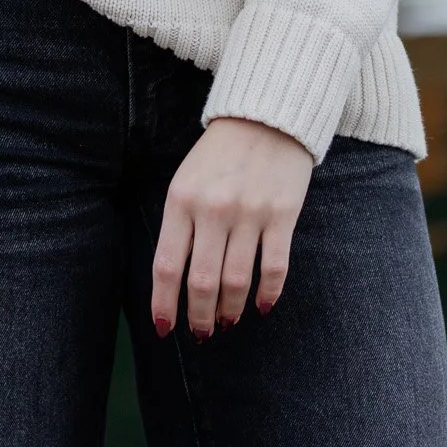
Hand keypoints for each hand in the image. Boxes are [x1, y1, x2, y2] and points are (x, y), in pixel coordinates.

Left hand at [151, 117, 312, 339]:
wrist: (265, 114)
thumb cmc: (219, 154)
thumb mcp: (187, 180)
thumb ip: (180, 224)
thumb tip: (176, 280)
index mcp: (182, 199)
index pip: (167, 266)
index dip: (164, 304)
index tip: (163, 328)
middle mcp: (213, 208)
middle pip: (202, 282)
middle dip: (199, 317)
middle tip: (201, 333)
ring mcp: (250, 212)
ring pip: (236, 281)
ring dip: (230, 310)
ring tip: (227, 321)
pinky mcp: (282, 214)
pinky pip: (273, 269)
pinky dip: (267, 295)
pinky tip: (261, 306)